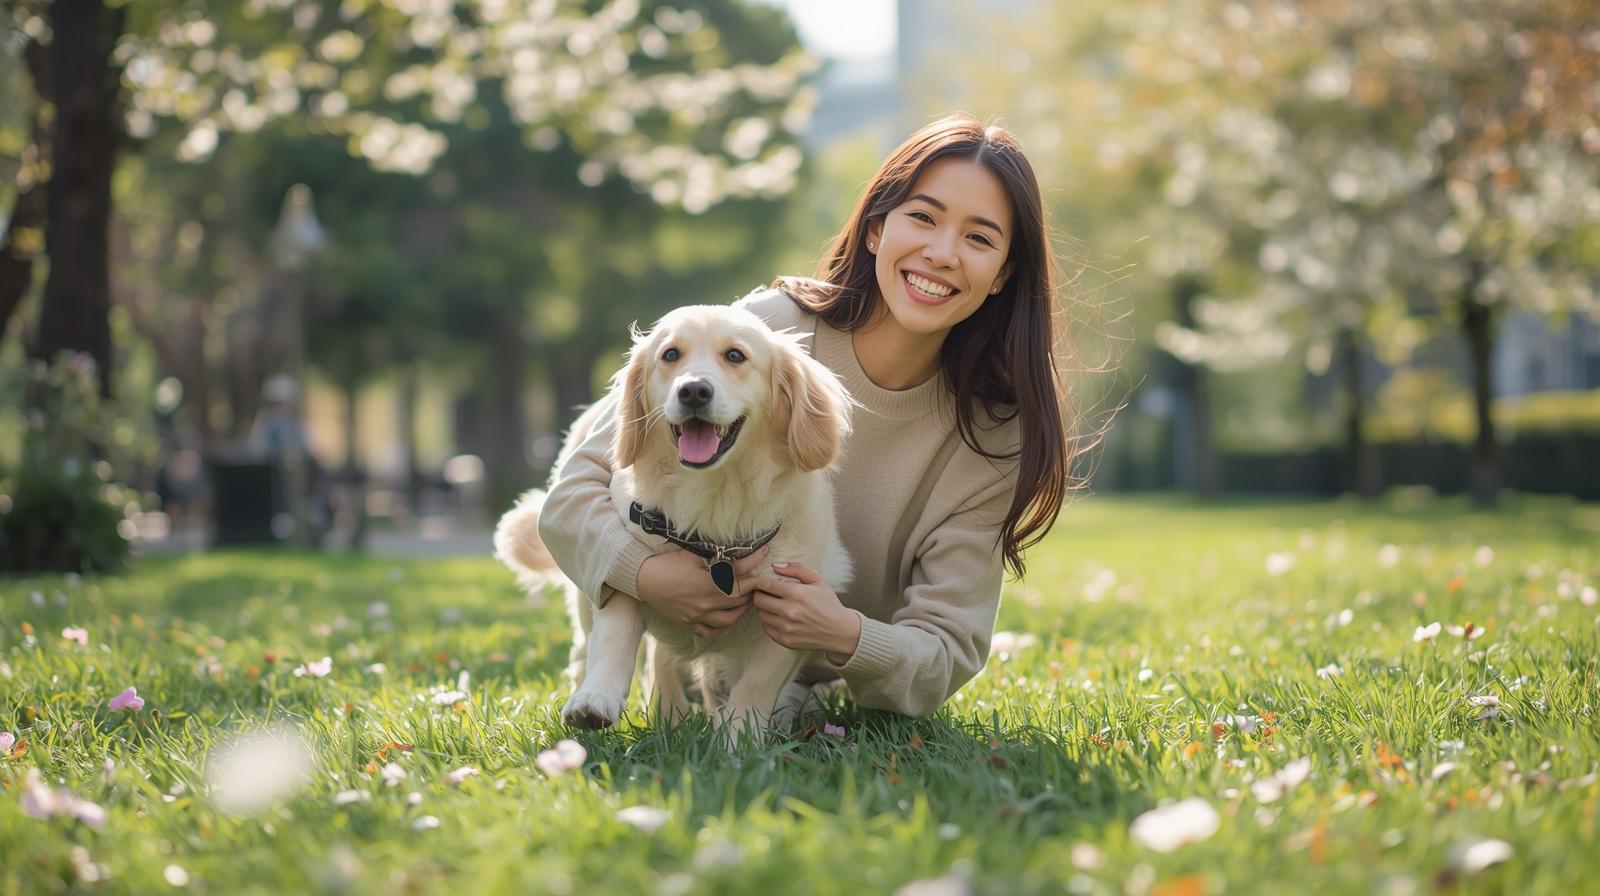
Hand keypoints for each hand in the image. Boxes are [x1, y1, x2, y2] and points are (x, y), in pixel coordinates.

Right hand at [635, 545, 769, 637]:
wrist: (644, 579)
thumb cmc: (669, 563)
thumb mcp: (696, 556)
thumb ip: (723, 559)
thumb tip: (748, 554)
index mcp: (710, 586)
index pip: (743, 585)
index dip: (756, 578)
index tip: (765, 572)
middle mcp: (706, 605)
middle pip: (738, 603)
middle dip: (750, 593)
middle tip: (755, 585)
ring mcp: (697, 617)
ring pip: (728, 621)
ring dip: (739, 611)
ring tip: (744, 601)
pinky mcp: (689, 623)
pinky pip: (710, 631)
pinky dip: (721, 626)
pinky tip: (725, 617)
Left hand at [750, 561, 861, 660]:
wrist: (839, 631)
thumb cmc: (828, 604)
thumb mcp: (818, 580)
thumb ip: (796, 569)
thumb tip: (775, 565)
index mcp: (797, 594)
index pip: (766, 584)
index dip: (761, 582)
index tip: (764, 582)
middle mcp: (790, 612)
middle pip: (759, 600)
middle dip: (761, 594)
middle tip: (769, 593)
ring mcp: (787, 628)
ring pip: (761, 614)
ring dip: (766, 609)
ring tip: (777, 606)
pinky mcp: (785, 640)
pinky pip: (766, 628)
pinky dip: (771, 623)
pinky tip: (781, 618)